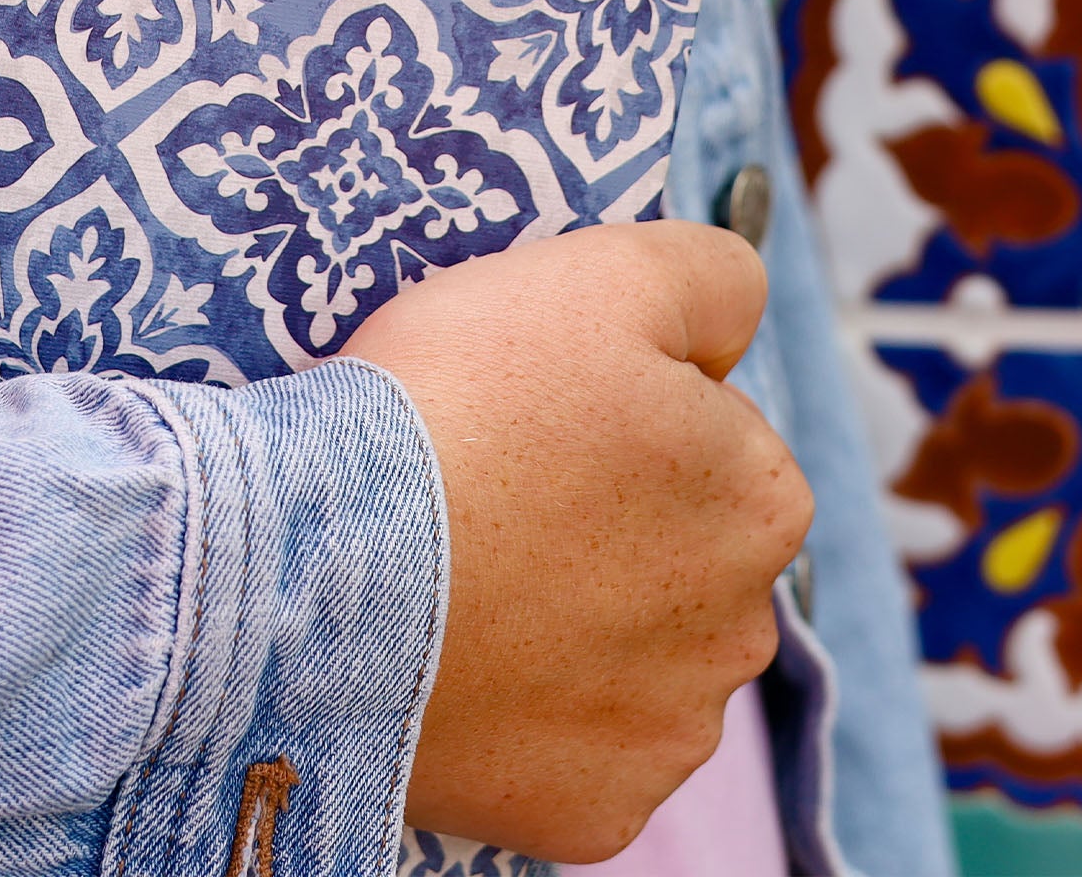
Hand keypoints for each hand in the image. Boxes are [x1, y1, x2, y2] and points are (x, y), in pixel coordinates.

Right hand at [343, 220, 811, 863]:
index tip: (538, 403)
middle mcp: (743, 629)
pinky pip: (567, 739)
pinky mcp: (590, 809)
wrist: (319, 569)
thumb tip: (735, 305)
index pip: (711, 426)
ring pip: (625, 645)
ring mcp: (665, 731)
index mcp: (762, 496)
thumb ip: (706, 272)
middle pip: (676, 542)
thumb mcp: (593, 273)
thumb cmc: (458, 404)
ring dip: (567, 607)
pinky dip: (522, 699)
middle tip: (494, 476)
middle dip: (605, 511)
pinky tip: (460, 647)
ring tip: (462, 562)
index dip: (620, 401)